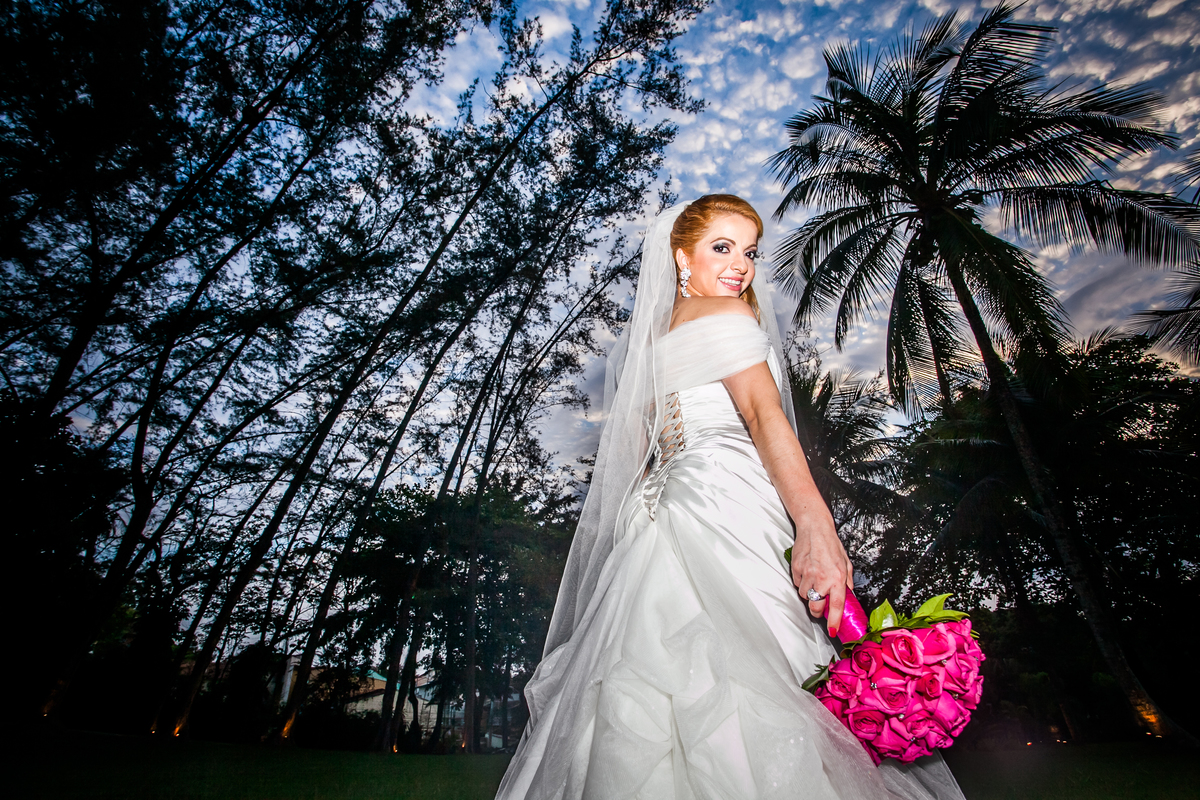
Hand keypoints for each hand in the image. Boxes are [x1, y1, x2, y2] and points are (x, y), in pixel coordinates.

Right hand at [790, 516, 853, 637]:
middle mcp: (822, 578)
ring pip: (804, 595)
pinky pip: (797, 583)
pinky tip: (807, 571)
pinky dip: (801, 581)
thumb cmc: (831, 544)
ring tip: (814, 579)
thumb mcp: (846, 563)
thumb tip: (847, 595)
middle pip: (815, 606)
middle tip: (820, 606)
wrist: (814, 528)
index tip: (833, 630)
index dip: (834, 621)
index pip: (837, 606)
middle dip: (817, 610)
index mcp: (837, 578)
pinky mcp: (796, 569)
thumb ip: (847, 581)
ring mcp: (808, 574)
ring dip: (808, 592)